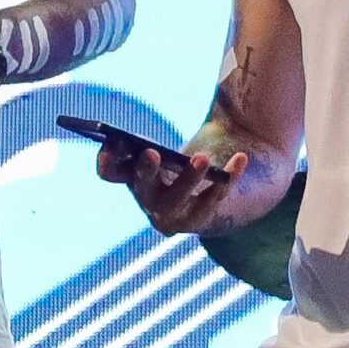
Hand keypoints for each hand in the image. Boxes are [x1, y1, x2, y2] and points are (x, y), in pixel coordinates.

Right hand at [96, 141, 251, 235]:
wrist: (208, 196)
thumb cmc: (180, 165)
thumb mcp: (166, 151)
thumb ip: (157, 140)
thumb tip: (164, 128)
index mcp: (132, 176)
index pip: (110, 171)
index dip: (107, 159)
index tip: (114, 140)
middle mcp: (147, 200)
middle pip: (142, 186)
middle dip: (145, 170)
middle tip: (151, 152)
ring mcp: (173, 215)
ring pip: (177, 199)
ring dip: (188, 178)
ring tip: (203, 158)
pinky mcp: (200, 219)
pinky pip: (214, 198)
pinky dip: (228, 177)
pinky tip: (240, 158)